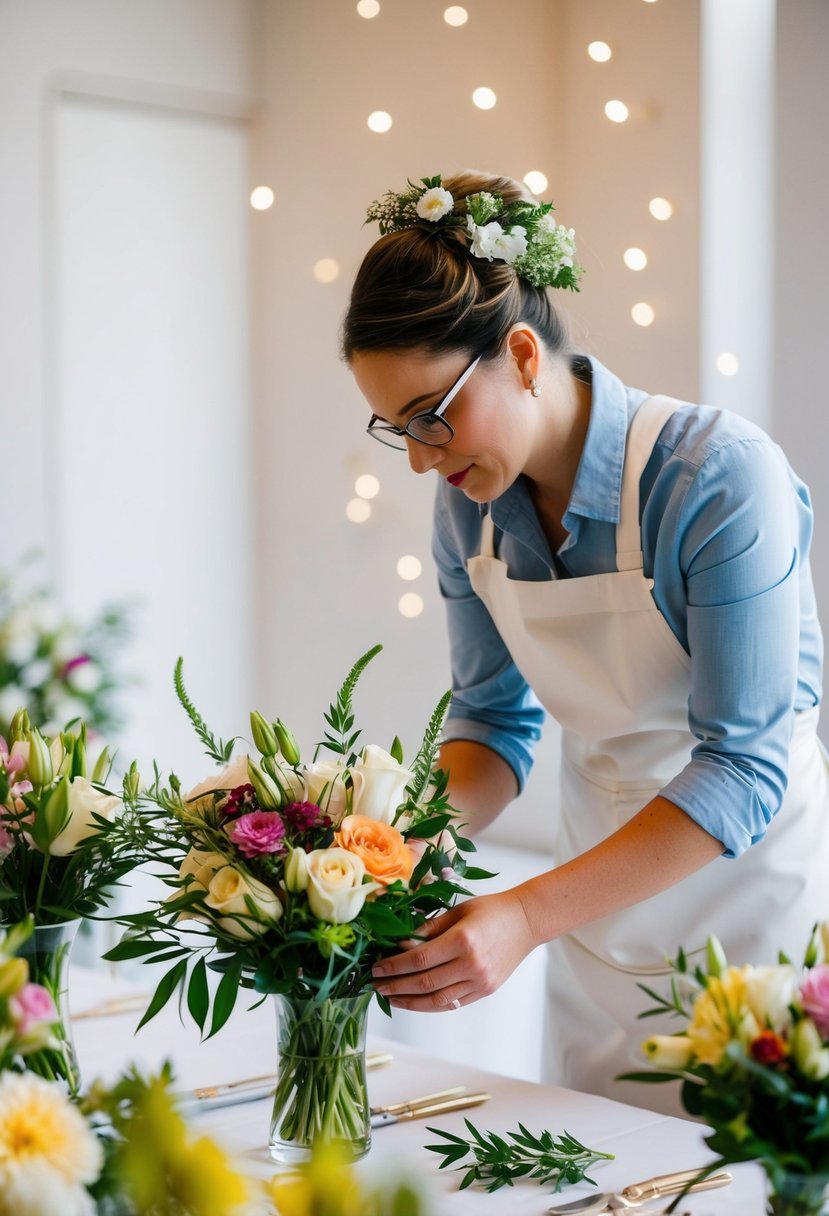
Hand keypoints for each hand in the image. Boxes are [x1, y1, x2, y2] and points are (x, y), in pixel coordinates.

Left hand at [371, 890, 536, 1011]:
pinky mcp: (485, 990)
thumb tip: (401, 945)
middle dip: (396, 986)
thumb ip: (429, 928)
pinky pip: (453, 1004)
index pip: (419, 959)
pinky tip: (415, 1001)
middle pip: (424, 982)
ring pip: (437, 1000)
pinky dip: (431, 1005)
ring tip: (391, 998)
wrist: (526, 921)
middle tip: (376, 985)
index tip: (376, 968)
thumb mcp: (457, 911)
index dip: (394, 966)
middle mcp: (471, 964)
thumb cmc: (491, 910)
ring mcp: (480, 981)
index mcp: (462, 940)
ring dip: (410, 1002)